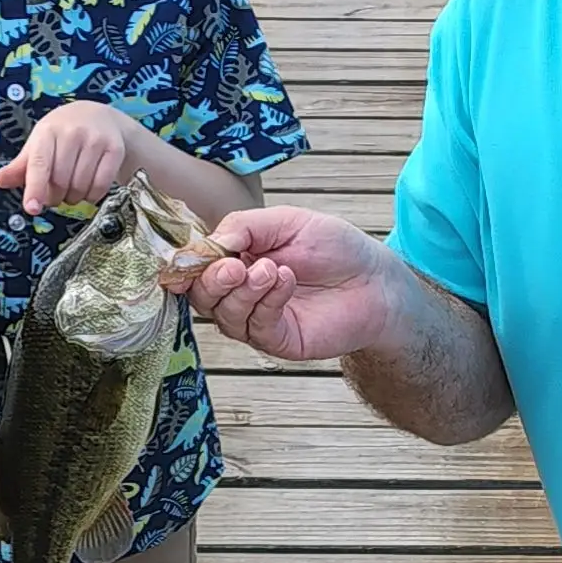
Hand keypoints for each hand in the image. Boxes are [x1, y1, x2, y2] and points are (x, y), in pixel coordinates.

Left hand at [0, 101, 134, 214]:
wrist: (100, 116)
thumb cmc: (63, 133)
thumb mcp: (39, 144)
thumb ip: (20, 166)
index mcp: (48, 131)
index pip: (39, 164)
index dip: (35, 188)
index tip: (32, 208)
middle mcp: (72, 132)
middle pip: (61, 181)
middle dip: (55, 196)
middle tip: (55, 194)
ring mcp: (95, 140)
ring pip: (81, 186)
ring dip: (74, 198)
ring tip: (72, 191)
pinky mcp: (114, 149)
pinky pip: (101, 184)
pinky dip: (92, 196)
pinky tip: (88, 190)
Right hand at [166, 206, 395, 361]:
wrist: (374, 278)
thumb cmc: (334, 246)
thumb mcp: (287, 221)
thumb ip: (245, 226)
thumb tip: (210, 242)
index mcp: (236, 260)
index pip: (197, 267)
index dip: (187, 265)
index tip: (188, 259)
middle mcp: (241, 293)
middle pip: (203, 296)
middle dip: (212, 281)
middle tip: (234, 266)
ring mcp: (258, 319)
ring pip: (225, 315)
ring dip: (242, 291)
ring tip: (271, 269)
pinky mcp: (278, 340)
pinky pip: (257, 327)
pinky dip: (266, 302)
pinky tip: (284, 280)